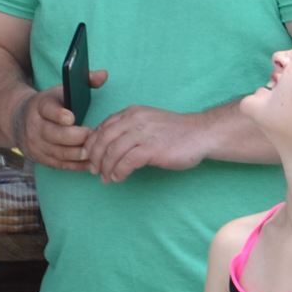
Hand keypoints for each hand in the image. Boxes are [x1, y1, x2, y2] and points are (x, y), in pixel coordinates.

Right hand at [13, 74, 104, 172]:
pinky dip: (77, 165)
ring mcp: (36, 144)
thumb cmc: (50, 104)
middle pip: (54, 135)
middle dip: (75, 137)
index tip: (71, 118)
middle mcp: (35, 126)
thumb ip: (84, 81)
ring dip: (78, 153)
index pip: (47, 110)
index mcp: (40, 106)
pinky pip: (61, 165)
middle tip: (92, 135)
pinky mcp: (41, 159)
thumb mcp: (61, 90)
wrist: (19, 120)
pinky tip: (92, 162)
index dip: (58, 114)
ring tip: (95, 150)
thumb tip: (103, 75)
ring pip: (59, 153)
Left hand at [88, 103, 211, 182]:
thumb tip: (109, 146)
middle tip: (95, 171)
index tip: (90, 157)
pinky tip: (119, 178)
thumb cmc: (175, 132)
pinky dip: (119, 172)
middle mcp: (134, 120)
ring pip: (112, 152)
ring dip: (106, 168)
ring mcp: (143, 134)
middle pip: (103, 140)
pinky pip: (126, 162)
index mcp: (131, 113)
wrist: (201, 134)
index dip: (93, 144)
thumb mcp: (148, 123)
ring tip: (107, 178)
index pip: (102, 127)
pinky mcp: (152, 149)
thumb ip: (129, 130)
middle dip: (95, 158)